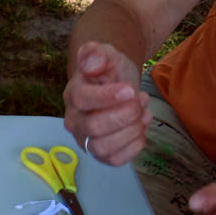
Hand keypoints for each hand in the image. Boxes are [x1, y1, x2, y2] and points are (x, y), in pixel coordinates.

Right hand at [63, 41, 150, 164]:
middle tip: (140, 100)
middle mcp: (75, 122)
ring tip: (142, 113)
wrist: (115, 86)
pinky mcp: (102, 154)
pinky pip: (115, 160)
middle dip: (125, 114)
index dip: (107, 97)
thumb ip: (96, 54)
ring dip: (131, 130)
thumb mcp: (105, 54)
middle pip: (93, 128)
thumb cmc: (108, 72)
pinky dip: (134, 145)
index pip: (82, 100)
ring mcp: (86, 140)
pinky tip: (139, 128)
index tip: (130, 90)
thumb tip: (92, 63)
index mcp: (73, 96)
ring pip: (102, 148)